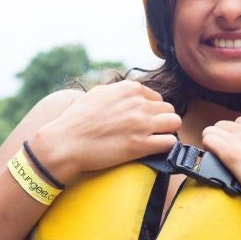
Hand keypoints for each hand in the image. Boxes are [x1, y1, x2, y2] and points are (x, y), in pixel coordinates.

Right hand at [34, 81, 180, 181]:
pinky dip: (165, 147)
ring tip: (155, 140)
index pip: (157, 98)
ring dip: (167, 132)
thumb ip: (118, 91)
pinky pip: (170, 143)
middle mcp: (139, 103)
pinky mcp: (141, 145)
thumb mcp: (98, 94)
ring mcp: (142, 124)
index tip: (143, 121)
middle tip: (150, 132)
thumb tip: (129, 94)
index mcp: (130, 89)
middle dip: (161, 121)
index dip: (152, 111)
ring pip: (174, 123)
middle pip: (169, 110)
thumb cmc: (76, 120)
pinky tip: (154, 150)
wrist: (65, 142)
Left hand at [202, 116, 240, 215]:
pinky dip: (206, 149)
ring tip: (215, 158)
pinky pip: (208, 141)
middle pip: (224, 125)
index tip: (240, 149)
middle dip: (222, 138)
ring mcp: (240, 141)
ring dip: (211, 142)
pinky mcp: (231, 155)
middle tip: (225, 154)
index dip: (239, 136)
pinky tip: (211, 159)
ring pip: (212, 130)